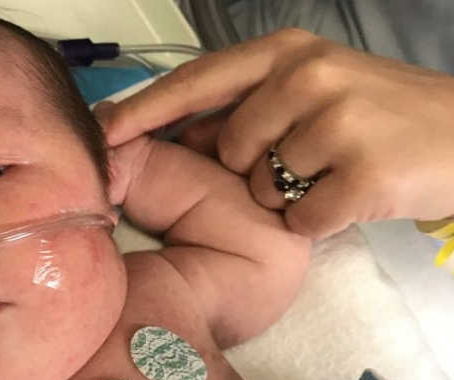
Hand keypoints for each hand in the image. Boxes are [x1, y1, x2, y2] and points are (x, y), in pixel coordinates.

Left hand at [99, 28, 453, 237]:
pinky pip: (301, 219)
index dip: (145, 109)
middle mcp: (310, 75)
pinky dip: (317, 222)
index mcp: (291, 52)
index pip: (197, 82)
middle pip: (228, 147)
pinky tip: (350, 200)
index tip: (102, 130)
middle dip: (250, 168)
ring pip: (261, 187)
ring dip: (286, 196)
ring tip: (332, 176)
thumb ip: (249, 105)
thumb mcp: (314, 91)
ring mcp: (338, 122)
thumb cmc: (382, 116)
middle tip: (303, 162)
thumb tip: (183, 132)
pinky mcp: (361, 174)